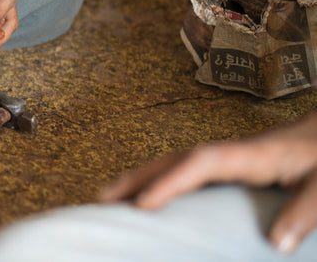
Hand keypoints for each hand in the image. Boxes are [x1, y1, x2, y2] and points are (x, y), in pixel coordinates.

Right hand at [98, 113, 316, 253]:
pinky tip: (149, 195)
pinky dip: (160, 180)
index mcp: (253, 155)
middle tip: (100, 200)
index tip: (143, 206)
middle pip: (174, 159)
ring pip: (175, 162)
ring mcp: (229, 156)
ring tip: (109, 198)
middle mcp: (232, 152)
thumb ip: (305, 212)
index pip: (201, 164)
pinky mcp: (232, 164)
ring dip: (141, 177)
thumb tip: (275, 244)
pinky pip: (186, 170)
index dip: (170, 182)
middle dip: (136, 177)